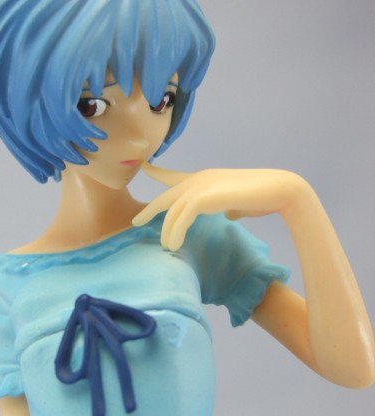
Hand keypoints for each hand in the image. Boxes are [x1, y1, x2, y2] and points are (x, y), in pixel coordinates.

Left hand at [132, 162, 305, 250]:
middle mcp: (199, 179)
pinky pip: (181, 218)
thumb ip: (227, 207)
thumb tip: (227, 214)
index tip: (144, 168)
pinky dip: (175, 232)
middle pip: (166, 196)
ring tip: (166, 246)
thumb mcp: (238, 203)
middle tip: (135, 221)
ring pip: (172, 210)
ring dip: (166, 230)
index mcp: (205, 178)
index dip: (157, 173)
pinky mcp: (204, 198)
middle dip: (150, 209)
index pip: (175, 176)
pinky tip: (173, 245)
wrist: (279, 190)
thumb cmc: (263, 198)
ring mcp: (201, 186)